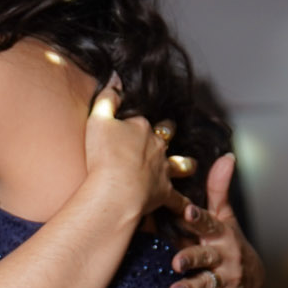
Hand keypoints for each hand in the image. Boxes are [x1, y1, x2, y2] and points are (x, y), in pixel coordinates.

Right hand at [83, 80, 180, 219]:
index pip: (143, 118)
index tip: (132, 121)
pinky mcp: (164, 192)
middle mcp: (157, 146)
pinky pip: (179, 200)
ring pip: (181, 164)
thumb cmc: (104, 155)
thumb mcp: (98, 119)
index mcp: (142, 127)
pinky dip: (184, 204)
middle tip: (167, 133)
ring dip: (185, 164)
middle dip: (167, 133)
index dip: (138, 120)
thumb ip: (107, 98)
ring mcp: (163, 169)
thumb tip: (115, 79)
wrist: (116, 189)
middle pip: (167, 135)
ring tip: (189, 165)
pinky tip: (189, 209)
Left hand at [168, 154, 264, 287]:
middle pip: (207, 256)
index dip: (198, 218)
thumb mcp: (226, 219)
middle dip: (192, 258)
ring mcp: (227, 279)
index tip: (186, 212)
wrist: (253, 285)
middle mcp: (225, 257)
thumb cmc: (228, 244)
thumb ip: (219, 190)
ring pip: (207, 283)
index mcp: (221, 234)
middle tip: (177, 262)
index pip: (210, 224)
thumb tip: (227, 156)